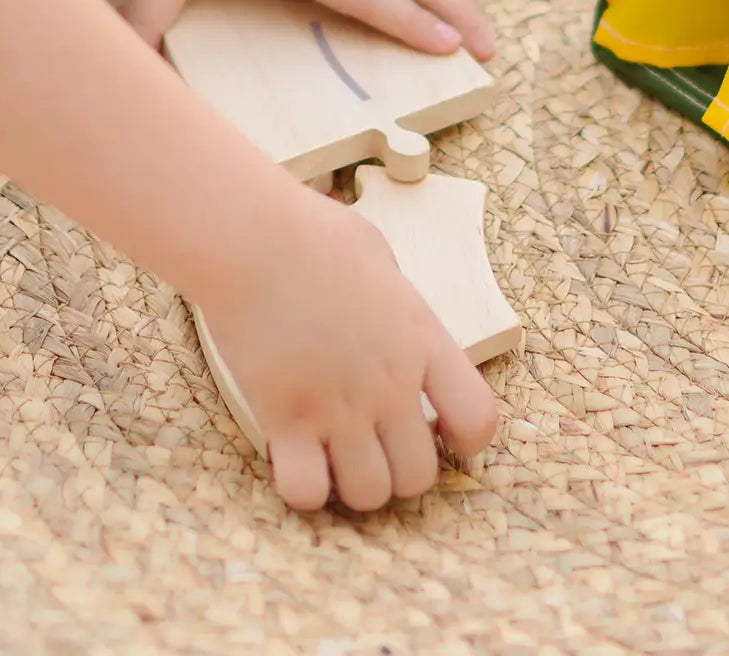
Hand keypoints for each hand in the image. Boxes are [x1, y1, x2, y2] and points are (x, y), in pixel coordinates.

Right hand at [201, 187, 500, 509]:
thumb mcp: (379, 260)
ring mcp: (337, 407)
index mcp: (420, 340)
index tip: (438, 429)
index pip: (477, 419)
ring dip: (352, 483)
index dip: (464, 439)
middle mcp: (388, 384)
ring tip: (332, 454)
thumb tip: (394, 322)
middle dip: (398, 469)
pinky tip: (292, 456)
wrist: (251, 238)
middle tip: (373, 445)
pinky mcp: (285, 420)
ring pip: (369, 494)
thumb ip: (397, 305)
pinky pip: (306, 492)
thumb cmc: (311, 234)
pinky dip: (302, 486)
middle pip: (419, 476)